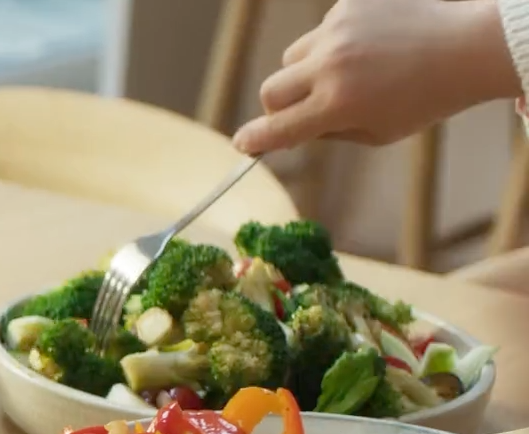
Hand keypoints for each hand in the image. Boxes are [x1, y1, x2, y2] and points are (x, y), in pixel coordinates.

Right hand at [232, 0, 519, 155]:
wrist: (468, 46)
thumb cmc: (426, 98)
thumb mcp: (377, 132)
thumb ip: (327, 130)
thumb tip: (288, 128)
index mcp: (338, 104)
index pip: (277, 128)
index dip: (254, 140)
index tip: (242, 143)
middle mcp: (331, 65)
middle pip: (271, 90)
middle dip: (279, 104)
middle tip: (300, 109)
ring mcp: (338, 30)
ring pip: (295, 56)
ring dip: (309, 69)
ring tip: (351, 70)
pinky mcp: (348, 5)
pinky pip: (323, 30)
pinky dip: (338, 42)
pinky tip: (372, 45)